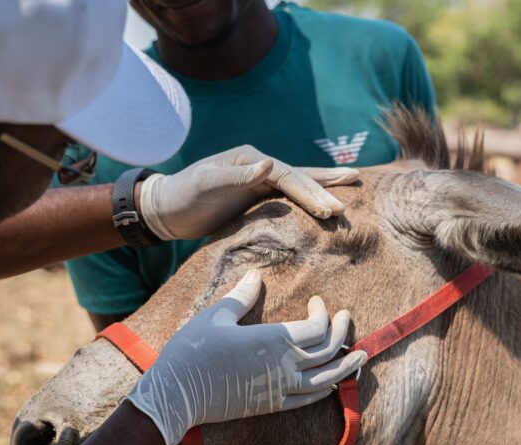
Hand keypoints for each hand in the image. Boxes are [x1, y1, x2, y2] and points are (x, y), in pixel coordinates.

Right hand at [126, 269, 366, 444]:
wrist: (176, 395)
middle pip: (329, 351)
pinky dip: (326, 389)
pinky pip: (309, 399)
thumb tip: (255, 276)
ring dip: (347, 366)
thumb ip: (240, 297)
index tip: (318, 302)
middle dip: (342, 333)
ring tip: (362, 355)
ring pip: (327, 379)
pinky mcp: (272, 405)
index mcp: (274, 341)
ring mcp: (281, 389)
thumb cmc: (192, 351)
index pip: (318, 328)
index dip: (324, 314)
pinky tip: (333, 383)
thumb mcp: (216, 317)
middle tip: (346, 318)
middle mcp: (284, 367)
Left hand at [138, 145, 359, 240]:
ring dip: (324, 187)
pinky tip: (323, 199)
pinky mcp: (257, 197)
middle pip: (300, 177)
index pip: (288, 176)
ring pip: (299, 183)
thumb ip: (236, 175)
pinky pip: (290, 197)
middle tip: (346, 209)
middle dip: (324, 192)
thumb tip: (270, 164)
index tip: (328, 210)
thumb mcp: (206, 184)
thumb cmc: (183, 195)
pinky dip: (309, 197)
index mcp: (251, 159)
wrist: (167, 209)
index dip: (309, 193)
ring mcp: (260, 180)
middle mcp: (260, 166)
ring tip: (353, 182)